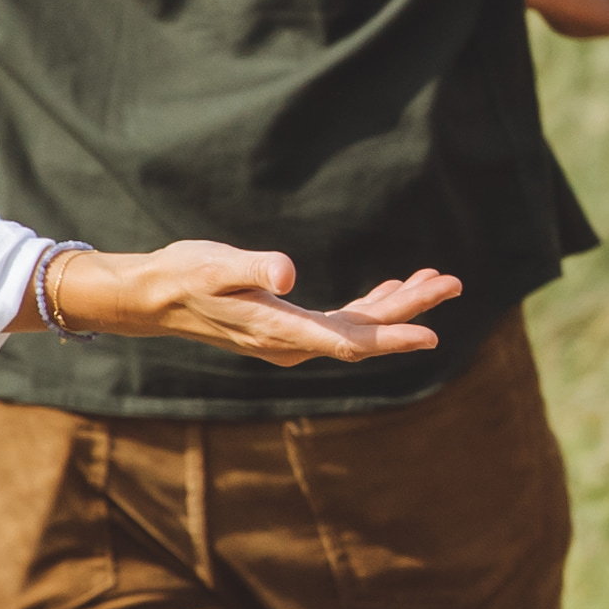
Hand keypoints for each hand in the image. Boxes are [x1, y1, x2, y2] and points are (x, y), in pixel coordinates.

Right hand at [60, 246, 462, 365]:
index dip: (391, 338)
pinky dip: (371, 305)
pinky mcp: (290, 325)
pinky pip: (342, 321)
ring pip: (357, 326)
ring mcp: (293, 337)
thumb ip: (252, 268)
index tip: (431, 334)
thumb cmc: (184, 274)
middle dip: (411, 310)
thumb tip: (287, 274)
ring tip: (437, 278)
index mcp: (281, 332)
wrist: (155, 296)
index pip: (347, 341)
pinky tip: (392, 290)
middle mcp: (292, 343)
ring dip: (397, 305)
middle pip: (364, 333)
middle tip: (452, 281)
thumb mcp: (216, 265)